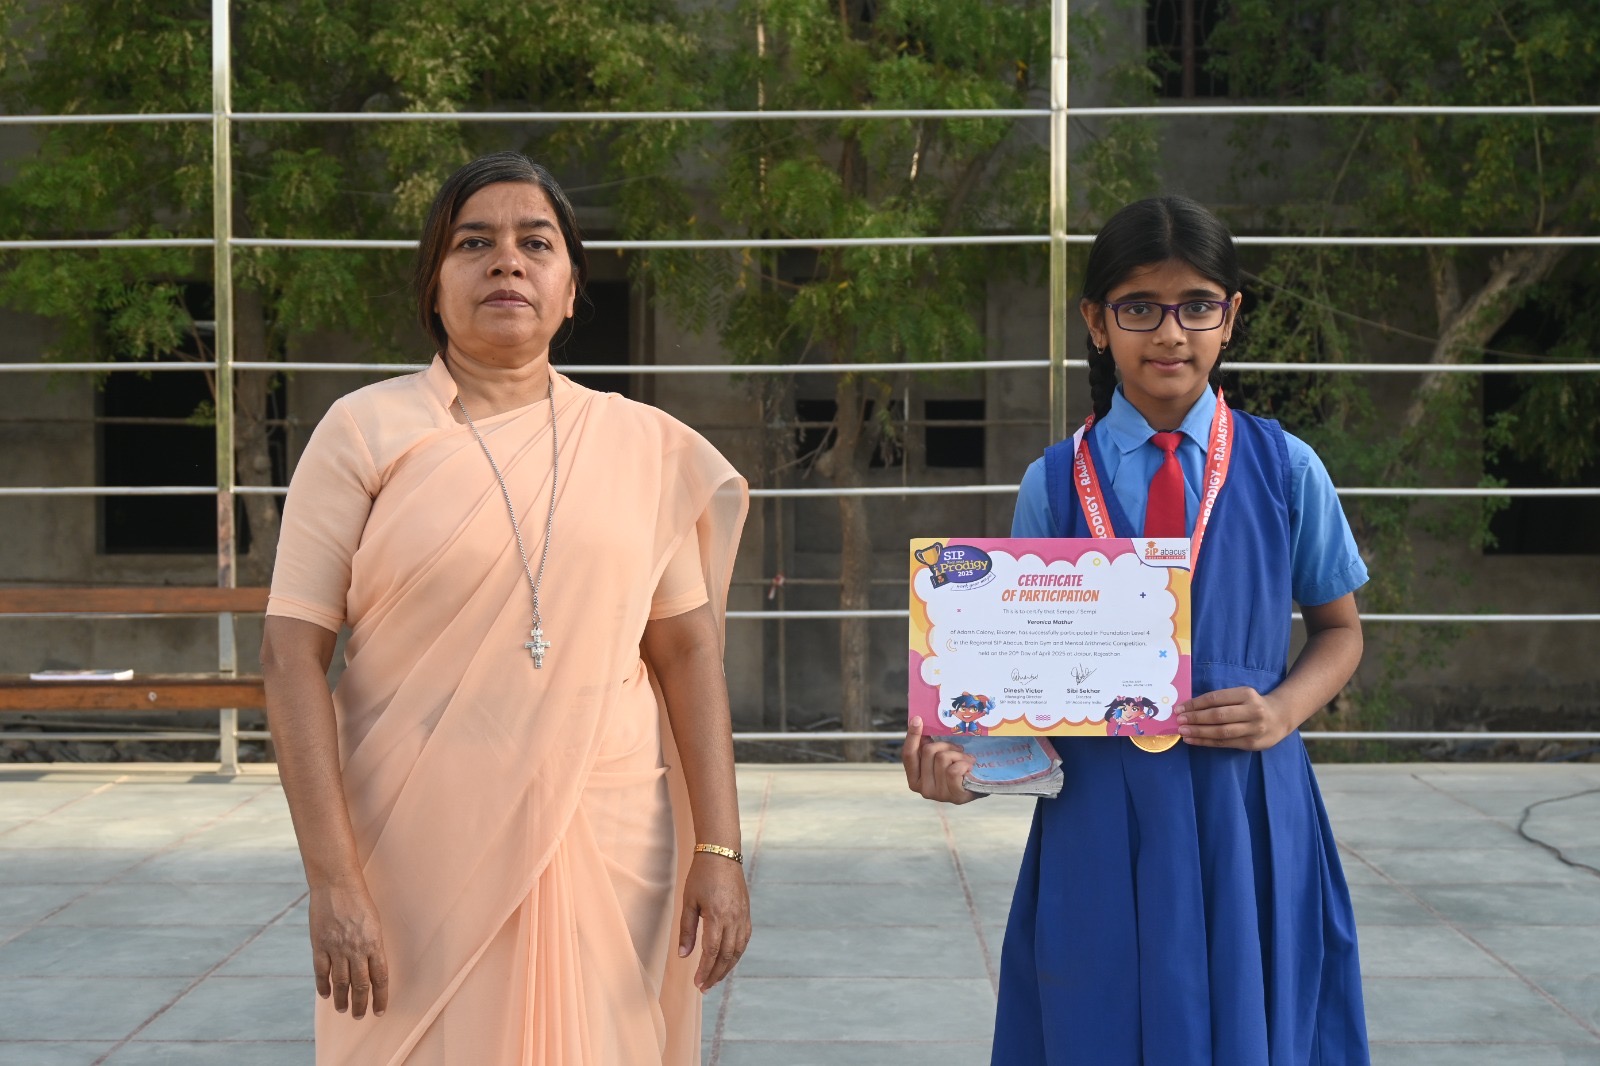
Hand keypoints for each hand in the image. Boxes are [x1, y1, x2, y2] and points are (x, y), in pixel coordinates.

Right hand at [308, 879, 388, 1019]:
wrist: (336, 884)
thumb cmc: (359, 900)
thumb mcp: (374, 922)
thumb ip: (373, 945)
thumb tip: (372, 967)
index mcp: (374, 943)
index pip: (380, 977)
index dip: (380, 997)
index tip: (379, 1010)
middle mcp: (356, 948)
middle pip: (360, 984)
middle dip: (361, 1003)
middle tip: (359, 1016)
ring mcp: (336, 948)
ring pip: (341, 982)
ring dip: (343, 999)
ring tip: (344, 1010)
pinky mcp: (319, 945)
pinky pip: (321, 971)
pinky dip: (324, 986)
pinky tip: (326, 995)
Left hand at [678, 851, 750, 991]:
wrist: (722, 854)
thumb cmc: (701, 876)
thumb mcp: (688, 902)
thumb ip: (686, 930)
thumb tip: (683, 955)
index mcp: (717, 916)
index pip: (711, 952)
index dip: (705, 970)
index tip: (697, 983)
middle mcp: (733, 919)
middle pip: (726, 955)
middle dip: (716, 974)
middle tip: (705, 987)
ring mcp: (742, 916)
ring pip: (738, 950)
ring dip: (727, 967)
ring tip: (715, 979)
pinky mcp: (746, 913)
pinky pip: (744, 940)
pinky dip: (737, 954)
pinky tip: (728, 960)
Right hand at [901, 718, 981, 803]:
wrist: (979, 788)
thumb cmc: (957, 772)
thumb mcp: (939, 760)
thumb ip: (927, 749)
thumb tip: (919, 724)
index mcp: (914, 778)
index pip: (908, 754)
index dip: (912, 736)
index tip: (917, 720)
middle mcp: (923, 788)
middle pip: (928, 751)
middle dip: (946, 745)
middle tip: (958, 748)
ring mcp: (938, 794)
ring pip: (942, 758)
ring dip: (958, 755)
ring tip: (966, 759)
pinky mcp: (953, 796)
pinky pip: (954, 770)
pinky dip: (964, 764)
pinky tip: (969, 767)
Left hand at [1176, 687, 1295, 750]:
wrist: (1281, 717)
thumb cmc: (1253, 704)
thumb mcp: (1241, 695)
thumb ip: (1220, 700)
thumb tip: (1190, 707)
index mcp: (1246, 694)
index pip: (1215, 698)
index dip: (1195, 704)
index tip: (1180, 708)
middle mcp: (1252, 711)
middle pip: (1218, 715)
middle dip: (1195, 718)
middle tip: (1179, 721)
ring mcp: (1253, 729)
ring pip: (1221, 731)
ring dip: (1199, 732)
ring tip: (1183, 732)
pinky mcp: (1252, 744)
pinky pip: (1225, 743)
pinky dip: (1207, 742)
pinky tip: (1193, 741)